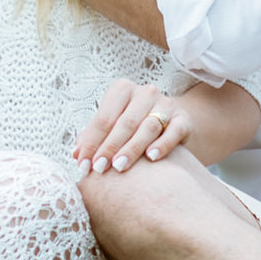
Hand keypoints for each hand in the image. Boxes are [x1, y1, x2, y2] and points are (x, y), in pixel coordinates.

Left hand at [74, 79, 192, 176]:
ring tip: (119, 167)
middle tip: (99, 169)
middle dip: (109, 147)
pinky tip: (151, 158)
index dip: (92, 142)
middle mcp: (145, 93)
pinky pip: (173, 131)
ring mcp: (166, 104)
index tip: (83, 165)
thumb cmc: (134, 126)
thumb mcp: (113, 126)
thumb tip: (76, 155)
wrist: (174, 124)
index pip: (103, 118)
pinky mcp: (183, 119)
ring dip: (132, 148)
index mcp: (122, 90)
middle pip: (124, 122)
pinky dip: (162, 144)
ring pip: (147, 127)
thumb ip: (93, 138)